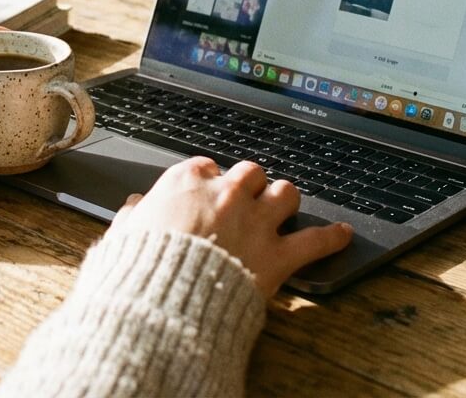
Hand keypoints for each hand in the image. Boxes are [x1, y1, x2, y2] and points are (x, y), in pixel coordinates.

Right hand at [110, 158, 352, 297]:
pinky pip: (315, 240)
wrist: (164, 300)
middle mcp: (226, 195)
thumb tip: (133, 208)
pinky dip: (331, 237)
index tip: (206, 190)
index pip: (205, 167)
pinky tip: (342, 234)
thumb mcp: (122, 235)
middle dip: (250, 184)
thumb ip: (132, 216)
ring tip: (282, 209)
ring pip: (285, 193)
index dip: (207, 179)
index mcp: (186, 184)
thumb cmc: (140, 268)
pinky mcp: (276, 255)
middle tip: (246, 199)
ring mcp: (255, 222)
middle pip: (250, 172)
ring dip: (284, 200)